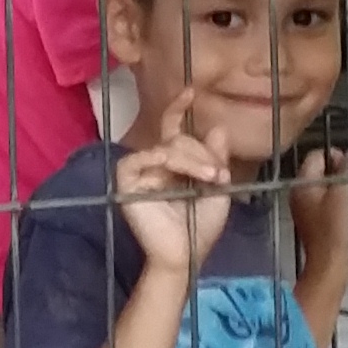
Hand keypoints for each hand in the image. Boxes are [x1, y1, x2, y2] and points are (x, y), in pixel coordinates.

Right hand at [111, 98, 234, 271]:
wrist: (184, 256)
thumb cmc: (200, 228)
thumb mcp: (217, 189)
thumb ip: (216, 159)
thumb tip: (219, 127)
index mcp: (174, 165)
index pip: (172, 129)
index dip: (178, 109)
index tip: (190, 91)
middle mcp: (155, 164)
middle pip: (178, 138)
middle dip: (203, 152)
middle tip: (220, 174)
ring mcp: (140, 173)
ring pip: (166, 146)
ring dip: (193, 158)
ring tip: (212, 177)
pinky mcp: (127, 183)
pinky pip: (141, 158)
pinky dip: (162, 158)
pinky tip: (175, 168)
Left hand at [287, 145, 347, 286]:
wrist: (328, 262)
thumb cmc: (335, 228)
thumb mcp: (341, 195)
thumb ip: (343, 171)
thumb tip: (347, 154)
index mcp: (301, 183)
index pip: (316, 155)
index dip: (334, 155)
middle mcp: (296, 191)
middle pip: (316, 168)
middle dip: (334, 170)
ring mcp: (300, 205)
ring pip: (318, 183)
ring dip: (334, 184)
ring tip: (347, 194)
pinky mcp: (308, 217)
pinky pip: (319, 198)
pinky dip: (330, 197)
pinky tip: (341, 208)